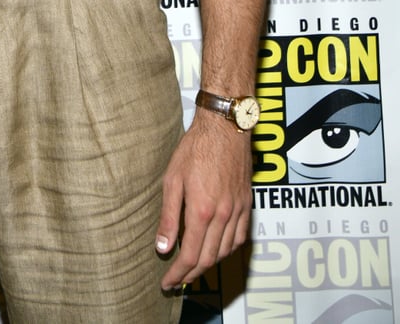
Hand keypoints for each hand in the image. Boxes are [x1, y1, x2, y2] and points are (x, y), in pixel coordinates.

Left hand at [155, 112, 252, 289]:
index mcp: (202, 210)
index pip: (191, 255)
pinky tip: (217, 250)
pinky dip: (227, 251)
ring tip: (193, 268)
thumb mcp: (173, 180)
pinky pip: (240, 238)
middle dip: (191, 274)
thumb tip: (163, 247)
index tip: (167, 282)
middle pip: (209, 258)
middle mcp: (223, 215)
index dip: (178, 273)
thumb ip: (169, 216)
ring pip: (225, 252)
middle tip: (177, 280)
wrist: (225, 127)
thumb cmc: (195, 148)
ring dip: (209, 265)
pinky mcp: (246, 204)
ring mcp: (238, 211)